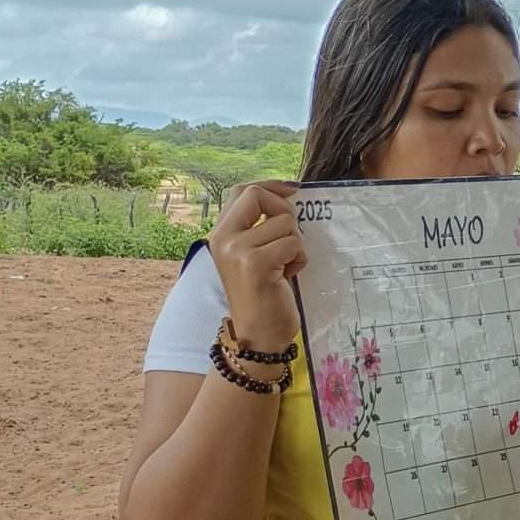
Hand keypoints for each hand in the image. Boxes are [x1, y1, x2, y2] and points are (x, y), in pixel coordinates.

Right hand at [208, 181, 306, 352]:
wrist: (258, 334)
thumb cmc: (264, 294)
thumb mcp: (256, 253)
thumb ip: (261, 226)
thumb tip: (288, 194)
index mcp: (221, 233)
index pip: (242, 190)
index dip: (270, 186)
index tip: (293, 191)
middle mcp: (223, 237)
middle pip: (257, 195)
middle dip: (284, 211)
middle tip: (290, 238)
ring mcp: (236, 249)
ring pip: (285, 223)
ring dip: (295, 244)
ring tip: (285, 266)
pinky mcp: (255, 263)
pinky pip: (293, 243)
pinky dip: (299, 259)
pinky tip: (287, 275)